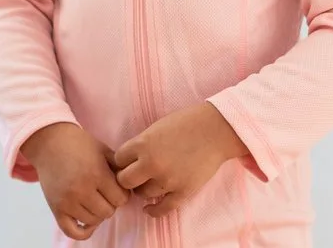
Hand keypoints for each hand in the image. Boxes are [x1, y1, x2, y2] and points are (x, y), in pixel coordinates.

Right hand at [21, 123, 129, 240]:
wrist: (50, 142)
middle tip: (106, 192)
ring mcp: (68, 202)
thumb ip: (118, 167)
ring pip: (93, 221)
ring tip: (95, 199)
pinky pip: (72, 232)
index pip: (120, 199)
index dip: (123, 194)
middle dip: (111, 203)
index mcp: (97, 174)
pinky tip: (88, 220)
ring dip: (98, 213)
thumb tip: (129, 184)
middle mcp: (82, 190)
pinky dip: (83, 231)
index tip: (117, 187)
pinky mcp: (56, 209)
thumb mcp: (103, 149)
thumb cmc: (79, 143)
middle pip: (108, 212)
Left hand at [114, 103, 247, 217]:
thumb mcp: (156, 127)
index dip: (121, 161)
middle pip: (124, 181)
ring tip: (149, 183)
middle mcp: (151, 163)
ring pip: (142, 194)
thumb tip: (128, 161)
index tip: (127, 162)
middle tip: (134, 175)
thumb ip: (141, 144)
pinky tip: (149, 208)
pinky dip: (152, 210)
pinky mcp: (182, 192)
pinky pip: (161, 209)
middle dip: (127, 178)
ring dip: (143, 189)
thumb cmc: (186, 122)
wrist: (215, 129)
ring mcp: (167, 179)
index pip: (117, 160)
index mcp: (143, 143)